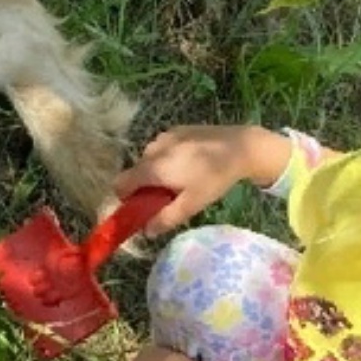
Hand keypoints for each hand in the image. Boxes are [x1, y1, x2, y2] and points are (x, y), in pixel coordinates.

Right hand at [111, 125, 258, 232]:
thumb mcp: (191, 204)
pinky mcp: (176, 129)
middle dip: (146, 186)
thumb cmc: (213, 178)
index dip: (127, 198)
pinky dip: (168, 157)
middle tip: (169, 196)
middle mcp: (152, 150)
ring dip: (158, 171)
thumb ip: (165, 218)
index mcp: (152, 169)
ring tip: (183, 178)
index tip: (144, 206)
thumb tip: (146, 231)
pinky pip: (162, 148)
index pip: (120, 184)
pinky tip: (190, 162)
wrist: (240, 147)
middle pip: (135, 172)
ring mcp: (164, 137)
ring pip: (149, 159)